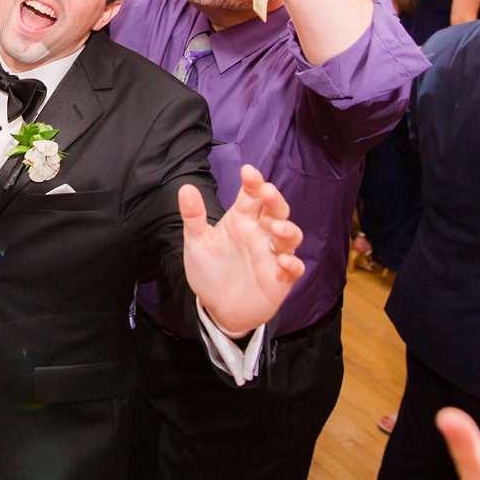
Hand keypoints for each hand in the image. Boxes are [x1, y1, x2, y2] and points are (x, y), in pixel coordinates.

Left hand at [180, 165, 304, 334]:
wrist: (216, 309)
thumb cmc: (210, 271)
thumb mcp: (196, 243)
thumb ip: (193, 216)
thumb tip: (185, 188)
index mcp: (241, 220)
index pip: (251, 196)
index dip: (253, 182)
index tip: (248, 171)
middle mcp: (260, 234)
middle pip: (275, 211)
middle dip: (274, 200)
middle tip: (267, 192)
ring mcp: (272, 255)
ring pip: (290, 237)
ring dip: (287, 231)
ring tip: (276, 229)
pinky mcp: (280, 279)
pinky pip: (294, 269)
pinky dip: (291, 264)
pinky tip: (282, 261)